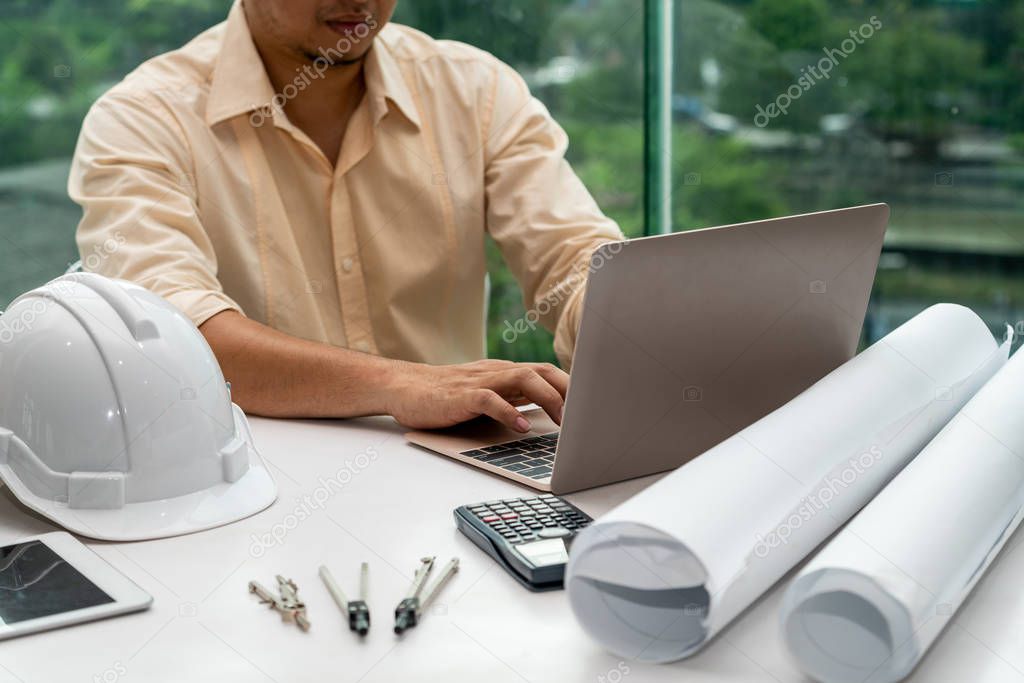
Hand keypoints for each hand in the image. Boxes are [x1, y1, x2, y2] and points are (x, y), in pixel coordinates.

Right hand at [382, 359, 568, 431]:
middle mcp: (496, 372)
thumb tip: (549, 413)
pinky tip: (521, 427)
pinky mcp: (461, 396)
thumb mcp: (486, 395)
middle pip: (541, 371)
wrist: (403, 388)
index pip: (546, 371)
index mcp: (503, 373)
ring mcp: (479, 382)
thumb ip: (512, 398)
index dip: (571, 385)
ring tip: (563, 421)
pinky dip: (508, 412)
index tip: (593, 404)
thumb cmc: (445, 396)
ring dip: (547, 398)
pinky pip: (490, 400)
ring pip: (522, 379)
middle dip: (568, 390)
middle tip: (585, 414)